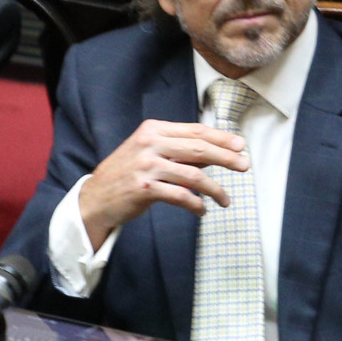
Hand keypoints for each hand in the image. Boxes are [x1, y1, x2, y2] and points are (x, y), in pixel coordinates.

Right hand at [79, 119, 248, 249]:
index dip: (221, 137)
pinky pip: (181, 196)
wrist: (96, 198)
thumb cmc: (127, 175)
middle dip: (226, 157)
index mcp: (152, 130)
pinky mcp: (145, 189)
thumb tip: (216, 152)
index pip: (194, 130)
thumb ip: (179, 151)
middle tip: (245, 165)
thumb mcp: (150, 154)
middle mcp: (149, 144)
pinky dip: (196, 204)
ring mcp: (146, 166)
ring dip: (215, 189)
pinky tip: (202, 210)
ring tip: (225, 200)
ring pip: (193, 175)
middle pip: (198, 148)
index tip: (240, 145)